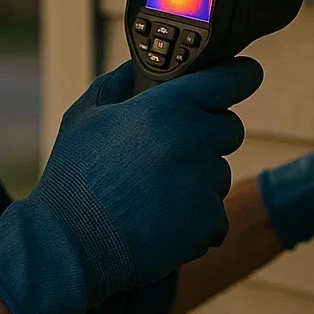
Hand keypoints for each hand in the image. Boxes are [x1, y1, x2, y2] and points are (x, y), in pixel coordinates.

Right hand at [0, 56, 262, 313]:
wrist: (68, 247)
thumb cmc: (73, 178)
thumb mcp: (85, 116)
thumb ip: (119, 82)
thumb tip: (139, 66)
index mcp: (166, 106)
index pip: (230, 80)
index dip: (240, 76)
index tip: (245, 75)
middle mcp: (192, 140)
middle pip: (230, 128)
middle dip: (208, 137)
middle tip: (167, 155)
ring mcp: (203, 183)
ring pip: (220, 175)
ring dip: (198, 182)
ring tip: (151, 196)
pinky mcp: (207, 223)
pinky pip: (216, 215)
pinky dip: (196, 222)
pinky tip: (158, 223)